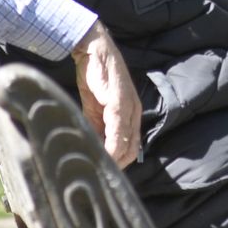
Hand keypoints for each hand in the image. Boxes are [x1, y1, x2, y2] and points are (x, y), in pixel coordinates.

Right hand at [71, 20, 142, 165]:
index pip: (131, 148)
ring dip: (114, 160)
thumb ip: (97, 128)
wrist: (94, 50)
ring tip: (100, 170)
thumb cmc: (94, 78)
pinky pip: (117, 128)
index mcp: (130, 116)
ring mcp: (128, 107)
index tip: (105, 174)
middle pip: (132, 150)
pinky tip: (102, 153)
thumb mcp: (94, 109)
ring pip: (126, 143)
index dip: (119, 163)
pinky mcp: (118, 101)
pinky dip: (110, 144)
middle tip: (101, 176)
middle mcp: (133, 113)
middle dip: (117, 166)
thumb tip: (93, 149)